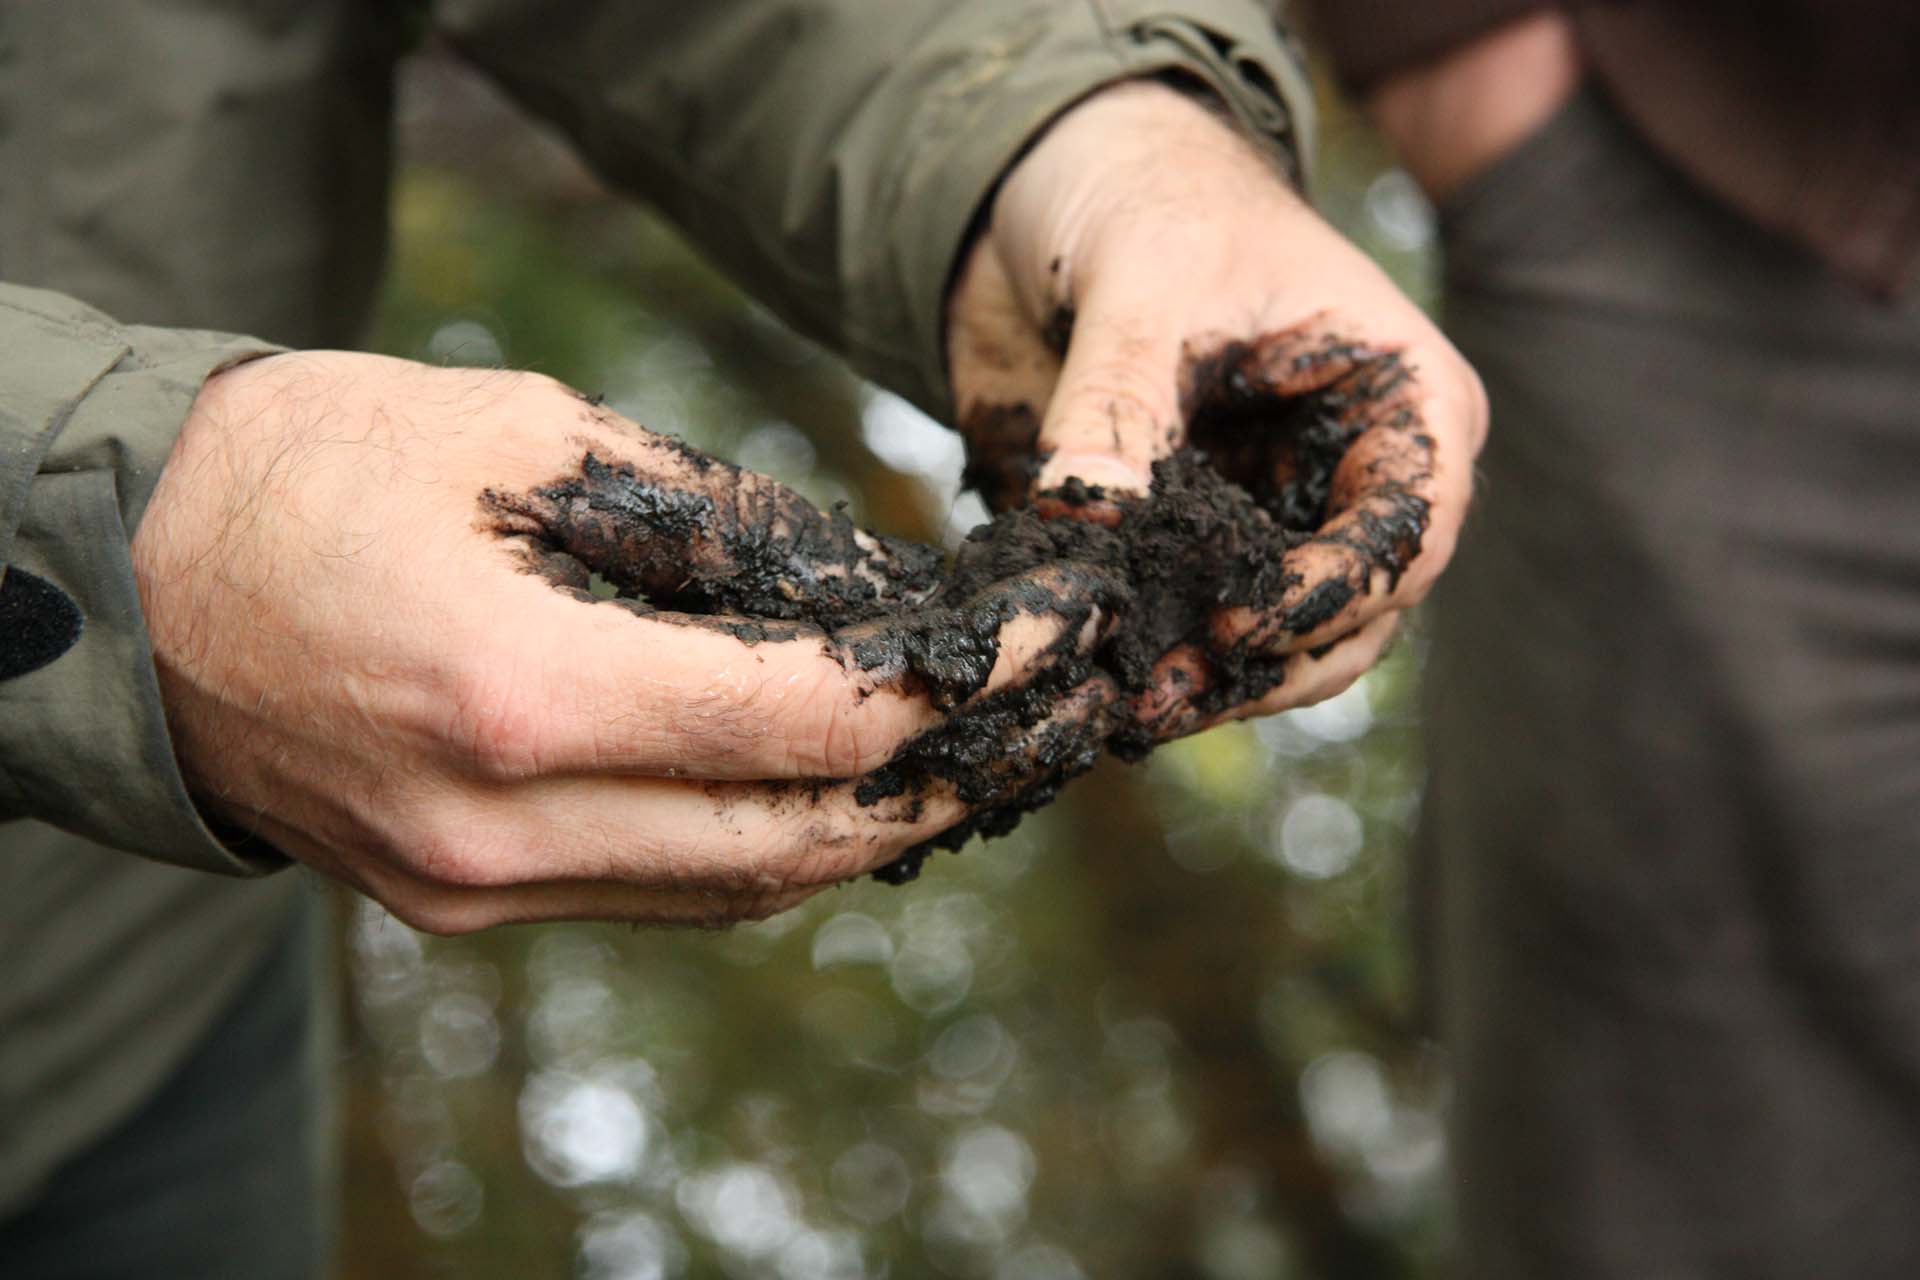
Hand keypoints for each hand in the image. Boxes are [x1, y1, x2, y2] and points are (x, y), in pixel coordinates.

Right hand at [131, 353, 1106, 930]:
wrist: (126, 582)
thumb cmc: (311, 468)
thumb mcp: (523, 437)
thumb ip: (706, 522)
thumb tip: (850, 585)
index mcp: (522, 694)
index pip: (806, 724)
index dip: (949, 690)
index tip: (1041, 648)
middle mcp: (505, 828)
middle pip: (794, 842)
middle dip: (936, 783)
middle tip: (1030, 725)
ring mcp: (476, 890)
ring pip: (734, 889)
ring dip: (859, 831)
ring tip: (954, 762)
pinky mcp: (459, 905)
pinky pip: (658, 894)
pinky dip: (758, 848)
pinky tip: (822, 794)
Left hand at [947, 81, 1487, 736]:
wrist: (1071, 196)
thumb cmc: (1152, 204)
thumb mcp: (1142, 283)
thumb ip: (1118, 402)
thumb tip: (1086, 523)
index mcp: (1405, 405)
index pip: (1405, 533)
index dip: (1330, 593)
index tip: (1231, 624)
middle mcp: (1357, 482)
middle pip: (1353, 621)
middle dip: (1262, 667)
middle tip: (1158, 700)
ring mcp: (1282, 522)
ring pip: (1278, 648)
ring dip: (1205, 683)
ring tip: (1122, 706)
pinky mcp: (1202, 548)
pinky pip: (1193, 628)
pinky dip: (1152, 656)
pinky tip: (1090, 678)